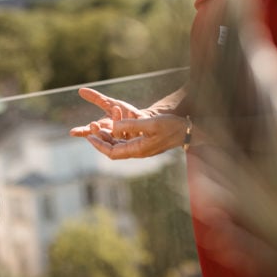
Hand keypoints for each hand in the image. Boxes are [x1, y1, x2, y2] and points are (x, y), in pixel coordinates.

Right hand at [70, 87, 148, 132]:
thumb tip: (80, 90)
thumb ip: (96, 98)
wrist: (142, 118)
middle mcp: (112, 135)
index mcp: (104, 128)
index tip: (72, 132)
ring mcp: (124, 138)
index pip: (90, 131)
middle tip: (93, 123)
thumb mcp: (109, 103)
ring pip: (118, 134)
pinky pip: (134, 130)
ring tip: (116, 109)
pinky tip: (132, 113)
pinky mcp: (136, 137)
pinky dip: (132, 121)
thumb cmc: (124, 112)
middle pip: (102, 136)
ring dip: (117, 121)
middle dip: (97, 131)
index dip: (81, 132)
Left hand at [70, 88, 188, 158]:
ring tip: (99, 128)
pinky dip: (118, 135)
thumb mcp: (150, 123)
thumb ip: (131, 125)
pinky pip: (127, 141)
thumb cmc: (171, 126)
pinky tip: (114, 127)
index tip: (90, 137)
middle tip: (91, 129)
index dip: (100, 146)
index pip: (112, 153)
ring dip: (109, 138)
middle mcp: (138, 151)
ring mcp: (142, 147)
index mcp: (138, 150)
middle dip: (102, 141)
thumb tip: (113, 127)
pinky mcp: (146, 142)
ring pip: (120, 145)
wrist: (187, 130)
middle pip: (114, 150)